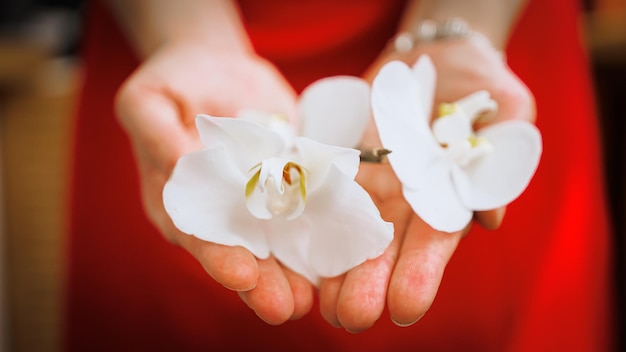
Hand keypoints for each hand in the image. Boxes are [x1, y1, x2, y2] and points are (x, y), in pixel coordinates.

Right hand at [115, 41, 313, 323]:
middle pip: (238, 251)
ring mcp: (252, 202)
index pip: (196, 234)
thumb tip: (175, 165)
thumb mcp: (149, 100)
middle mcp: (215, 210)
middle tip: (285, 306)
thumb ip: (156, 135)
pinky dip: (318, 231)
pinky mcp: (284, 186)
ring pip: (274, 242)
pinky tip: (338, 255)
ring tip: (312, 298)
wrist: (218, 68)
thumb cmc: (174, 80)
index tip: (243, 276)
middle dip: (261, 282)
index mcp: (175, 199)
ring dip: (292, 272)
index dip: (218, 256)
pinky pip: (302, 210)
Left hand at [318, 34, 534, 330]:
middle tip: (351, 317)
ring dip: (335, 268)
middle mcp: (405, 201)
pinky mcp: (342, 164)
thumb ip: (503, 152)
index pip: (434, 243)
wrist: (434, 57)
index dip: (420, 275)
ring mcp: (371, 185)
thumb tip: (491, 217)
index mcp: (447, 197)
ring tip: (319, 302)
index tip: (403, 308)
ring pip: (350, 231)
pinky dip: (308, 218)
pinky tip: (292, 248)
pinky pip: (322, 191)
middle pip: (386, 248)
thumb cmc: (480, 83)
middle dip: (369, 284)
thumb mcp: (505, 107)